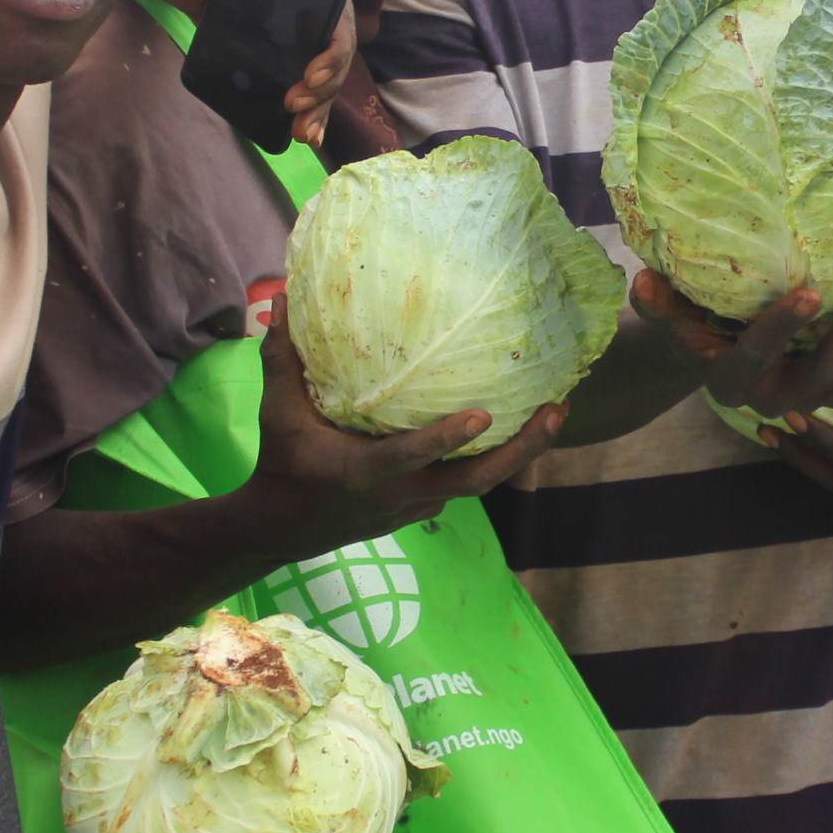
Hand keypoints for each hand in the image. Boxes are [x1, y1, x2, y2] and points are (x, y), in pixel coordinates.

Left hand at [158, 0, 357, 149]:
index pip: (338, 18)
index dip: (334, 50)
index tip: (310, 74)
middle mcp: (316, 13)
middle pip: (337, 56)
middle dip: (323, 88)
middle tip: (291, 104)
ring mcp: (305, 42)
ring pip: (329, 80)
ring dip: (321, 109)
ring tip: (301, 134)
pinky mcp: (290, 63)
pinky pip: (313, 93)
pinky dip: (315, 118)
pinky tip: (308, 138)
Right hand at [239, 287, 563, 555]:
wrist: (283, 529)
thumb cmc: (283, 464)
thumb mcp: (276, 413)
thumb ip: (282, 360)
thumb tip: (278, 303)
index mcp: (368, 471)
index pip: (413, 456)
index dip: (448, 439)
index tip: (485, 416)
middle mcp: (402, 494)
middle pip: (476, 481)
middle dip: (522, 449)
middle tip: (556, 411)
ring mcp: (416, 506)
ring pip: (478, 484)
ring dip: (519, 454)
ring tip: (552, 414)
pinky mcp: (422, 509)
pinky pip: (465, 484)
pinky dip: (492, 461)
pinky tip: (514, 431)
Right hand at [633, 270, 832, 419]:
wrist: (718, 356)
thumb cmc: (693, 326)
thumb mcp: (672, 317)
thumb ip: (660, 305)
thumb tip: (643, 280)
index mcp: (734, 381)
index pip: (758, 355)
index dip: (783, 327)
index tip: (810, 292)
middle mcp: (779, 398)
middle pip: (827, 371)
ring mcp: (816, 397)